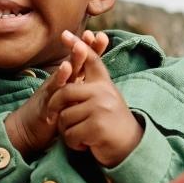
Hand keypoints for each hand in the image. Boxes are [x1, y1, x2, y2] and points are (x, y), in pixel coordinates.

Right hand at [4, 29, 111, 150]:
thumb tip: (100, 80)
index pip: (84, 63)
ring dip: (73, 59)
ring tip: (81, 47)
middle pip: (75, 61)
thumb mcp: (71, 99)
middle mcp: (61, 81)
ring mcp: (53, 89)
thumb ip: (82, 88)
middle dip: (83, 47)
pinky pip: (54, 89)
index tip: (103, 36)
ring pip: (65, 72)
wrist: (27, 129)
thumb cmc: (52, 113)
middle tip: (92, 34)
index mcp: (71, 80)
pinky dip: (60, 78)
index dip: (92, 50)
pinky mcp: (46, 101)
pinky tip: (65, 68)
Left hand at [49, 29, 141, 166]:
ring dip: (68, 131)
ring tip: (82, 135)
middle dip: (55, 108)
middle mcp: (104, 93)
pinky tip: (86, 144)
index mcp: (104, 84)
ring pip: (65, 117)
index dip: (78, 47)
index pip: (90, 61)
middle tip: (53, 118)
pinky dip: (74, 144)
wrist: (130, 148)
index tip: (65, 34)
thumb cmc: (111, 123)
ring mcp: (101, 109)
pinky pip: (70, 135)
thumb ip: (92, 84)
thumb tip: (75, 61)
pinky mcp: (97, 128)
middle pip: (65, 93)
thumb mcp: (105, 98)